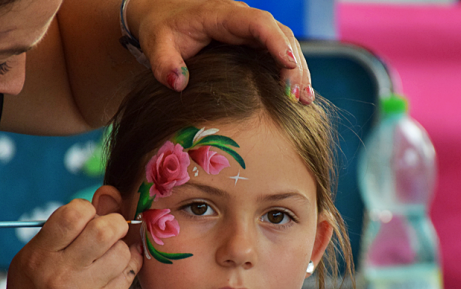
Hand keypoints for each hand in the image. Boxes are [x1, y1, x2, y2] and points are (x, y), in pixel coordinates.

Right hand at [0, 199, 142, 288]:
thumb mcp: (35, 260)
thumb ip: (67, 228)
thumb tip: (108, 193)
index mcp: (39, 254)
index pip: (75, 213)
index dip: (89, 209)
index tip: (88, 220)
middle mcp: (60, 272)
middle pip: (106, 229)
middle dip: (114, 225)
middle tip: (110, 233)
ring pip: (122, 251)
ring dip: (121, 249)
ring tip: (109, 259)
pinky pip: (129, 274)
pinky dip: (127, 269)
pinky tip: (115, 274)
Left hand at [125, 0, 313, 103]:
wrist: (162, 17)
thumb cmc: (161, 29)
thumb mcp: (156, 44)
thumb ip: (164, 63)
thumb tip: (178, 83)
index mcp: (222, 14)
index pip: (257, 23)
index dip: (275, 42)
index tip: (289, 64)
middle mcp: (243, 19)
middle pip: (280, 34)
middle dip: (293, 64)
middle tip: (298, 97)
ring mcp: (250, 31)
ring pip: (285, 44)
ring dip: (298, 71)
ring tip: (304, 101)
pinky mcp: (253, 43)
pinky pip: (278, 54)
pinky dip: (290, 74)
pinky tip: (298, 98)